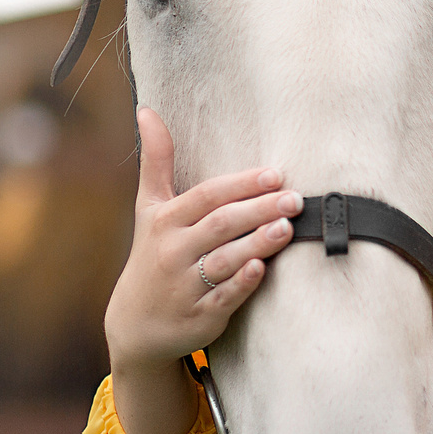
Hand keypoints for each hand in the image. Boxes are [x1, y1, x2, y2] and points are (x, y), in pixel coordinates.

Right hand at [105, 108, 299, 433]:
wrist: (136, 323)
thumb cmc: (153, 254)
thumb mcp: (148, 208)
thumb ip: (156, 161)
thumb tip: (147, 110)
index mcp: (165, 221)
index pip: (207, 196)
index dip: (241, 185)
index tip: (275, 174)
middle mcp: (173, 251)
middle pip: (221, 225)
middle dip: (259, 210)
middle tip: (296, 199)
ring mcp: (186, 285)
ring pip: (225, 260)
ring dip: (257, 243)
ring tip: (288, 228)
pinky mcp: (200, 315)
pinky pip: (223, 297)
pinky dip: (242, 283)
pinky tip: (262, 268)